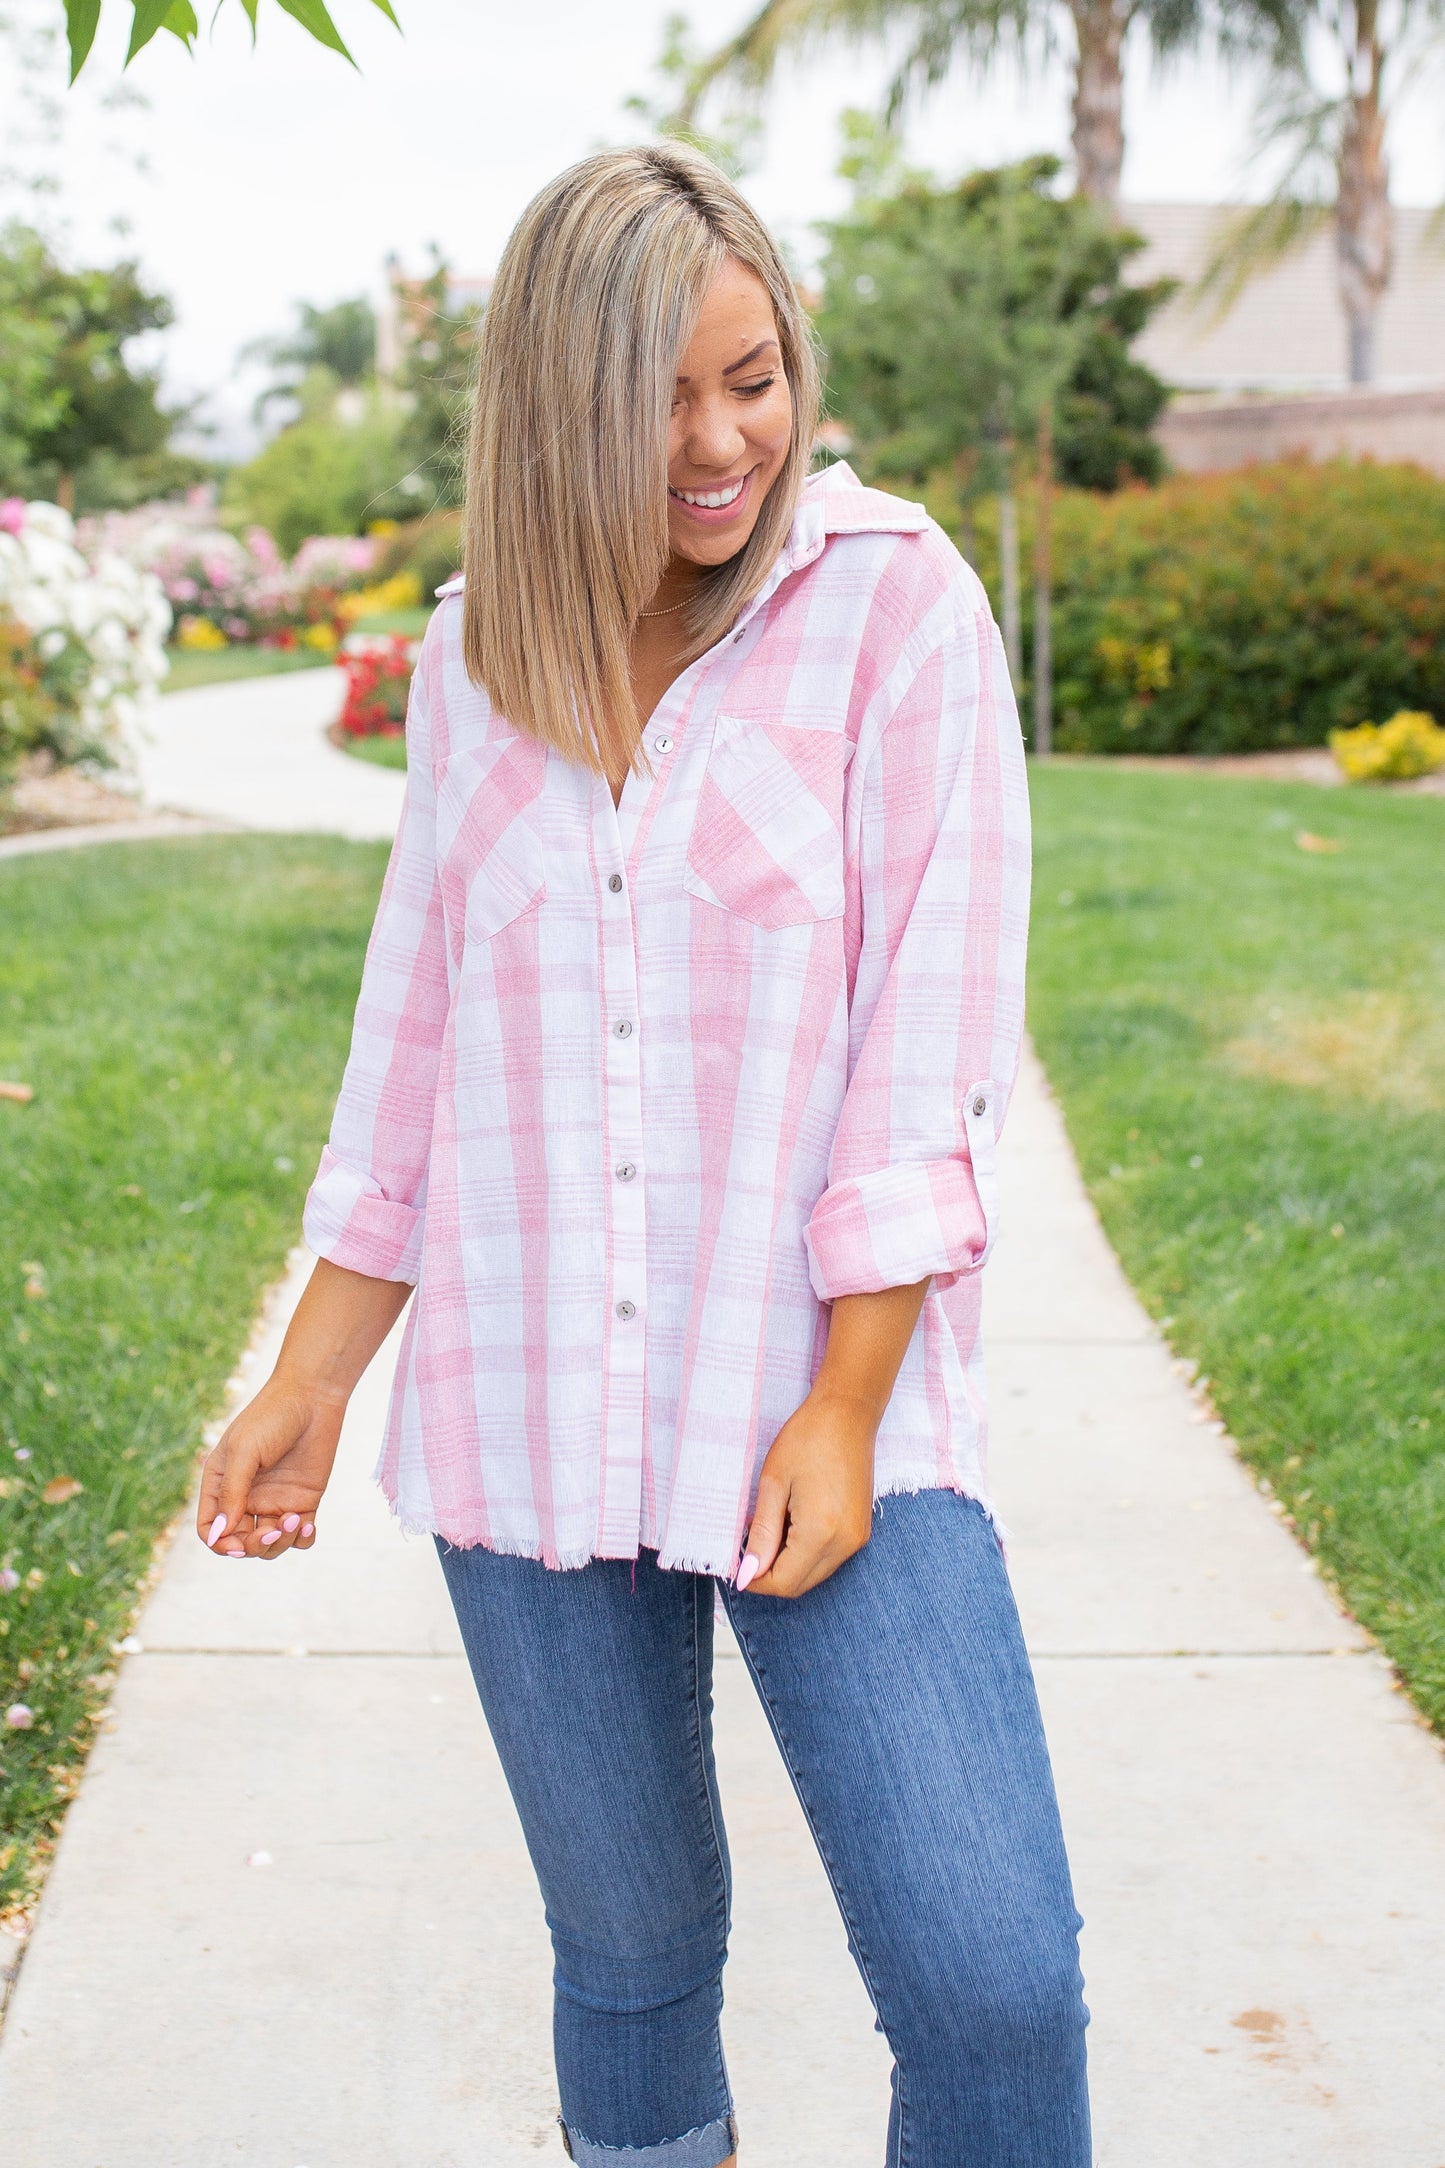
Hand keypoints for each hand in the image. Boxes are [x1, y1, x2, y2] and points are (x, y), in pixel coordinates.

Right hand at [195, 1378, 343, 1560]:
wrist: (313, 1397)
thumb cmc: (271, 1416)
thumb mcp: (244, 1451)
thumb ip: (232, 1492)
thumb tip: (219, 1534)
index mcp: (221, 1485)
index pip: (210, 1529)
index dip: (220, 1543)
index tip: (237, 1544)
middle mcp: (246, 1498)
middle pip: (240, 1542)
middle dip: (253, 1546)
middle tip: (271, 1531)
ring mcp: (275, 1501)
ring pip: (270, 1545)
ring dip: (279, 1543)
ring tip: (293, 1520)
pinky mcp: (303, 1502)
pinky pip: (299, 1537)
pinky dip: (302, 1540)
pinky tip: (308, 1525)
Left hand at [737, 1387, 877, 1599]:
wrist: (848, 1412)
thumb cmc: (807, 1438)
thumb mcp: (773, 1483)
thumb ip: (762, 1534)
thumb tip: (747, 1573)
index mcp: (821, 1532)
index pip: (784, 1583)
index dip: (754, 1581)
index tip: (735, 1565)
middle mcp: (845, 1543)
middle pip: (800, 1585)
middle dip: (769, 1575)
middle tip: (746, 1546)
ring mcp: (857, 1538)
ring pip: (815, 1574)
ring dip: (787, 1565)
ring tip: (769, 1528)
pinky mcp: (861, 1530)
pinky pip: (828, 1559)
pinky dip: (805, 1554)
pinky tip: (790, 1524)